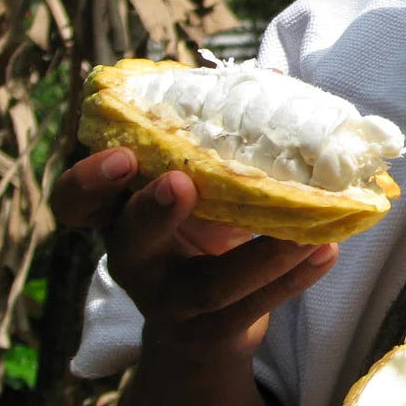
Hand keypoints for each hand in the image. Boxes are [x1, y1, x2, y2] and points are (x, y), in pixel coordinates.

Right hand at [51, 148, 336, 363]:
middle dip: (152, 211)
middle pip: (129, 240)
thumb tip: (274, 74)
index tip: (122, 156)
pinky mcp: (212, 330)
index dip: (90, 180)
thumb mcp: (205, 184)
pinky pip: (253, 309)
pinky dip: (294, 279)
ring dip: (261, 256)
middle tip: (181, 182)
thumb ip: (227, 135)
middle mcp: (136, 258)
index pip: (79, 200)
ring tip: (308, 233)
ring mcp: (171, 301)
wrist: (206, 327)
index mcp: (122, 213)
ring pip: (209, 286)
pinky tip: (326, 251)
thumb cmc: (203, 229)